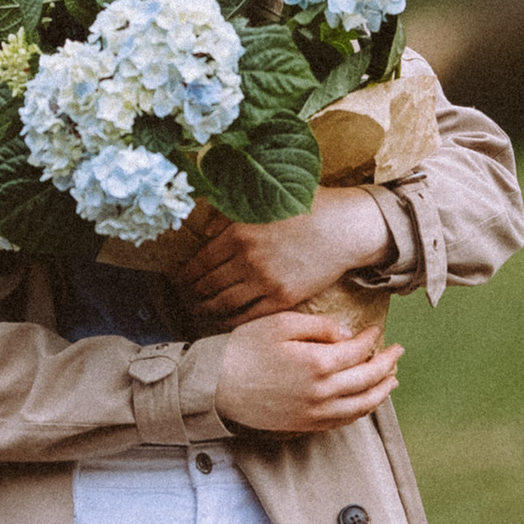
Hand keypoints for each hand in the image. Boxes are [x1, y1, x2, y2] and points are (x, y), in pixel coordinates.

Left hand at [182, 188, 392, 322]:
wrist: (344, 227)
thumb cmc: (307, 209)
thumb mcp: (265, 202)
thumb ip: (231, 216)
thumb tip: (206, 231)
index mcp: (239, 232)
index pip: (200, 261)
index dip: (185, 274)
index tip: (179, 280)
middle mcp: (247, 258)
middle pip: (207, 284)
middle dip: (190, 294)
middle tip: (184, 299)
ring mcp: (265, 280)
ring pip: (223, 303)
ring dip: (206, 310)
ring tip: (198, 312)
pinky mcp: (282, 298)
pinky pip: (248, 315)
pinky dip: (231, 321)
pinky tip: (224, 321)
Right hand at [215, 310, 402, 435]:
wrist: (216, 385)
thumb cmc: (245, 349)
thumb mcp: (281, 324)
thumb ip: (320, 327)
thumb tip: (348, 335)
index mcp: (318, 363)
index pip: (359, 350)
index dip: (372, 339)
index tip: (377, 330)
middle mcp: (323, 392)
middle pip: (369, 379)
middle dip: (387, 364)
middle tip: (397, 352)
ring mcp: (315, 413)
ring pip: (362, 405)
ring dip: (382, 391)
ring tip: (392, 380)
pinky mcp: (305, 425)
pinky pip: (344, 421)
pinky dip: (361, 410)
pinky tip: (366, 401)